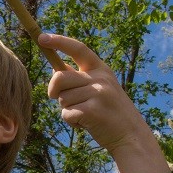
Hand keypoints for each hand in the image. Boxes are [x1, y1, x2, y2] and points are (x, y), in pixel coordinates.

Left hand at [37, 33, 169, 172]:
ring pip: (62, 99)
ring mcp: (99, 93)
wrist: (130, 135)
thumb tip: (55, 71)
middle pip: (59, 78)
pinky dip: (72, 122)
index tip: (42, 37)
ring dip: (68, 110)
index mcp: (101, 69)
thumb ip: (78, 79)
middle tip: (63, 101)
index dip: (59, 41)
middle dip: (54, 91)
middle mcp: (101, 78)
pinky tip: (87, 124)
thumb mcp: (99, 89)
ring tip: (86, 114)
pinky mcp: (93, 110)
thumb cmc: (108, 112)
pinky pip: (66, 114)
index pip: (78, 48)